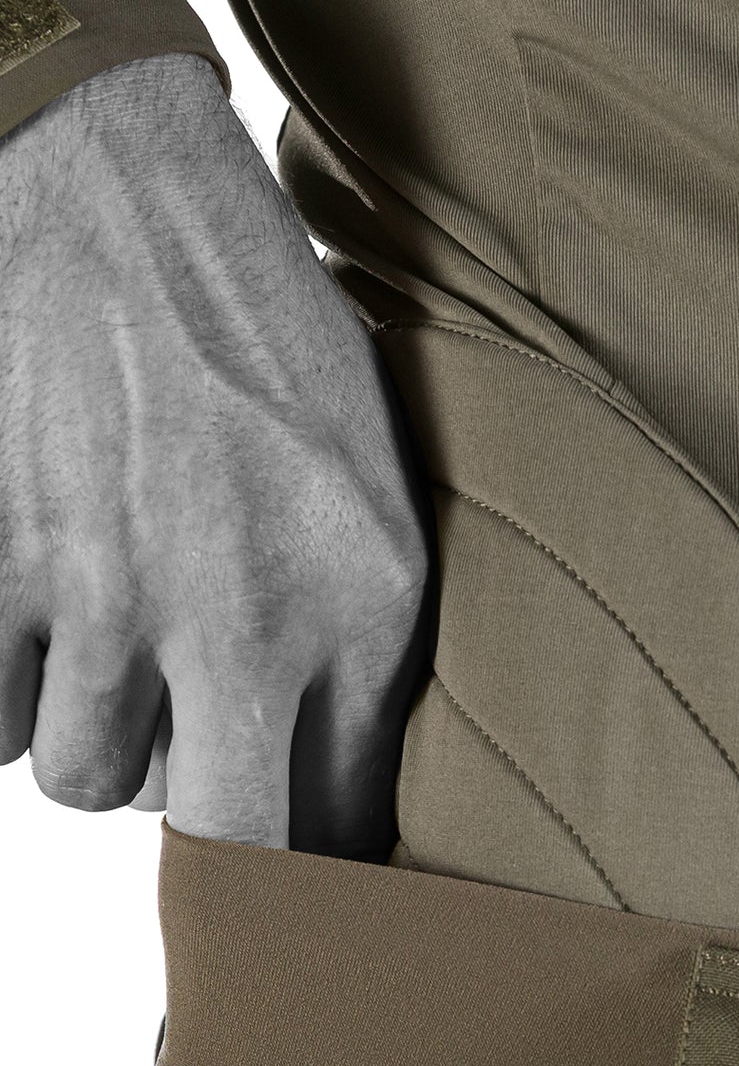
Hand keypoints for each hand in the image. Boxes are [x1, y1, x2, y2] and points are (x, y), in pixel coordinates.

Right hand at [0, 53, 429, 854]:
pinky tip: (44, 624)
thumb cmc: (262, 340)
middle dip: (216, 848)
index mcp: (362, 604)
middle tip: (208, 792)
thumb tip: (342, 791)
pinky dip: (10, 690)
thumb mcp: (374, 494)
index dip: (322, 870)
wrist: (114, 195)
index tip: (304, 871)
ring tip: (119, 658)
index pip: (348, 821)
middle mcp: (238, 618)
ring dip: (99, 741)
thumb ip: (364, 646)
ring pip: (85, 777)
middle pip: (222, 841)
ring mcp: (103, 593)